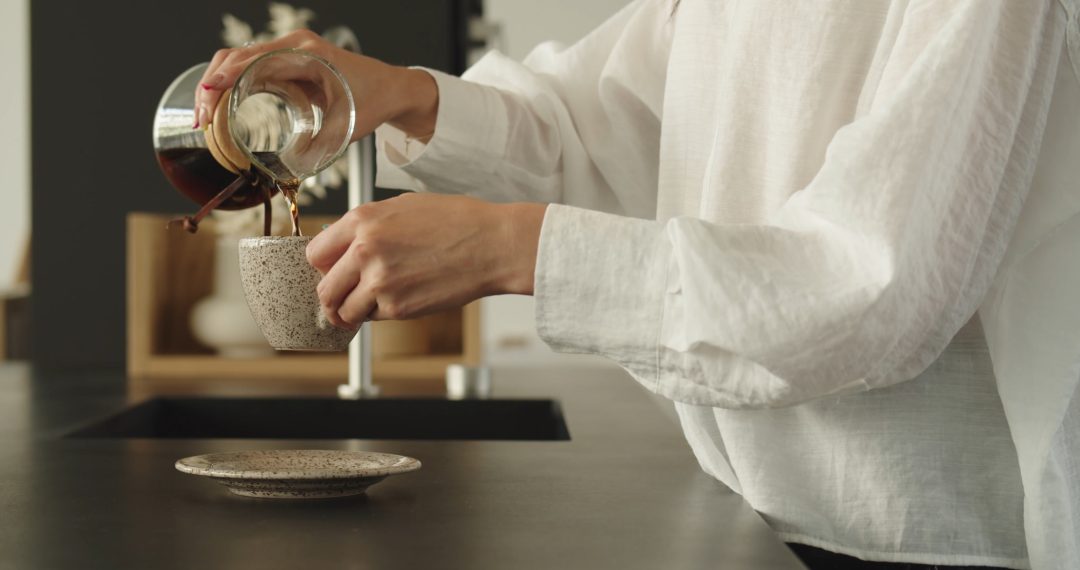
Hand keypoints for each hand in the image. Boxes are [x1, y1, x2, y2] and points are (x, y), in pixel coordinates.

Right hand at [194, 29, 437, 140]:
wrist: (393, 89)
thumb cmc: (373, 102)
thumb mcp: (346, 128)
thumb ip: (318, 147)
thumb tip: (288, 171)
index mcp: (306, 53)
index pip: (251, 60)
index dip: (223, 80)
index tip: (206, 104)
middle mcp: (292, 46)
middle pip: (235, 56)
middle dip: (210, 86)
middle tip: (199, 120)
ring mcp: (287, 52)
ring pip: (237, 60)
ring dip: (216, 85)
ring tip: (203, 118)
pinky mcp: (286, 62)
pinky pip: (250, 68)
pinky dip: (230, 85)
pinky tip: (219, 109)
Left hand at [306, 193, 546, 326]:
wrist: (492, 245)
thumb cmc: (457, 222)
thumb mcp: (403, 207)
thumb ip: (368, 226)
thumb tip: (344, 246)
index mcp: (362, 220)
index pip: (315, 254)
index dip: (322, 267)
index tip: (331, 273)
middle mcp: (364, 250)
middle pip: (323, 288)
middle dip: (331, 297)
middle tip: (342, 299)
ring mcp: (379, 281)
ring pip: (343, 311)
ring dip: (353, 312)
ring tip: (368, 306)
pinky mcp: (398, 307)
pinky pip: (374, 318)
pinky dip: (381, 314)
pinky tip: (401, 299)